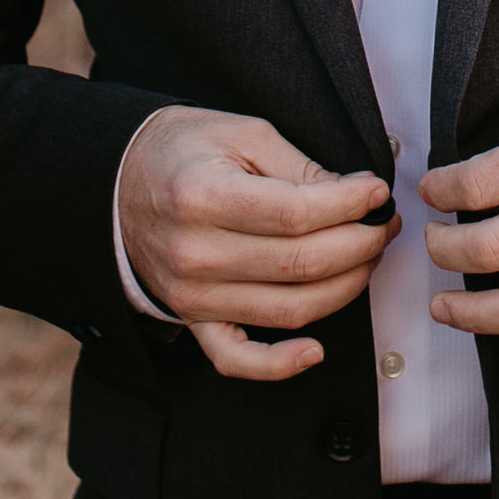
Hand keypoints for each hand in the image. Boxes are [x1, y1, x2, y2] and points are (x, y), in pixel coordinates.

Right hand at [118, 106, 396, 384]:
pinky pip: (238, 360)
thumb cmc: (180, 151)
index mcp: (202, 197)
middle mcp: (194, 253)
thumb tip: (356, 195)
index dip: (351, 204)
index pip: (298, 213)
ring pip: (290, 310)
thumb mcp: (239, 133)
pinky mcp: (192, 321)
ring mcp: (192, 296)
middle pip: (302, 264)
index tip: (377, 193)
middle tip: (384, 224)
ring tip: (367, 257)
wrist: (114, 183)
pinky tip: (316, 351)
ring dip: (345, 287)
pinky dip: (280, 365)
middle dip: (361, 244)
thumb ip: (297, 165)